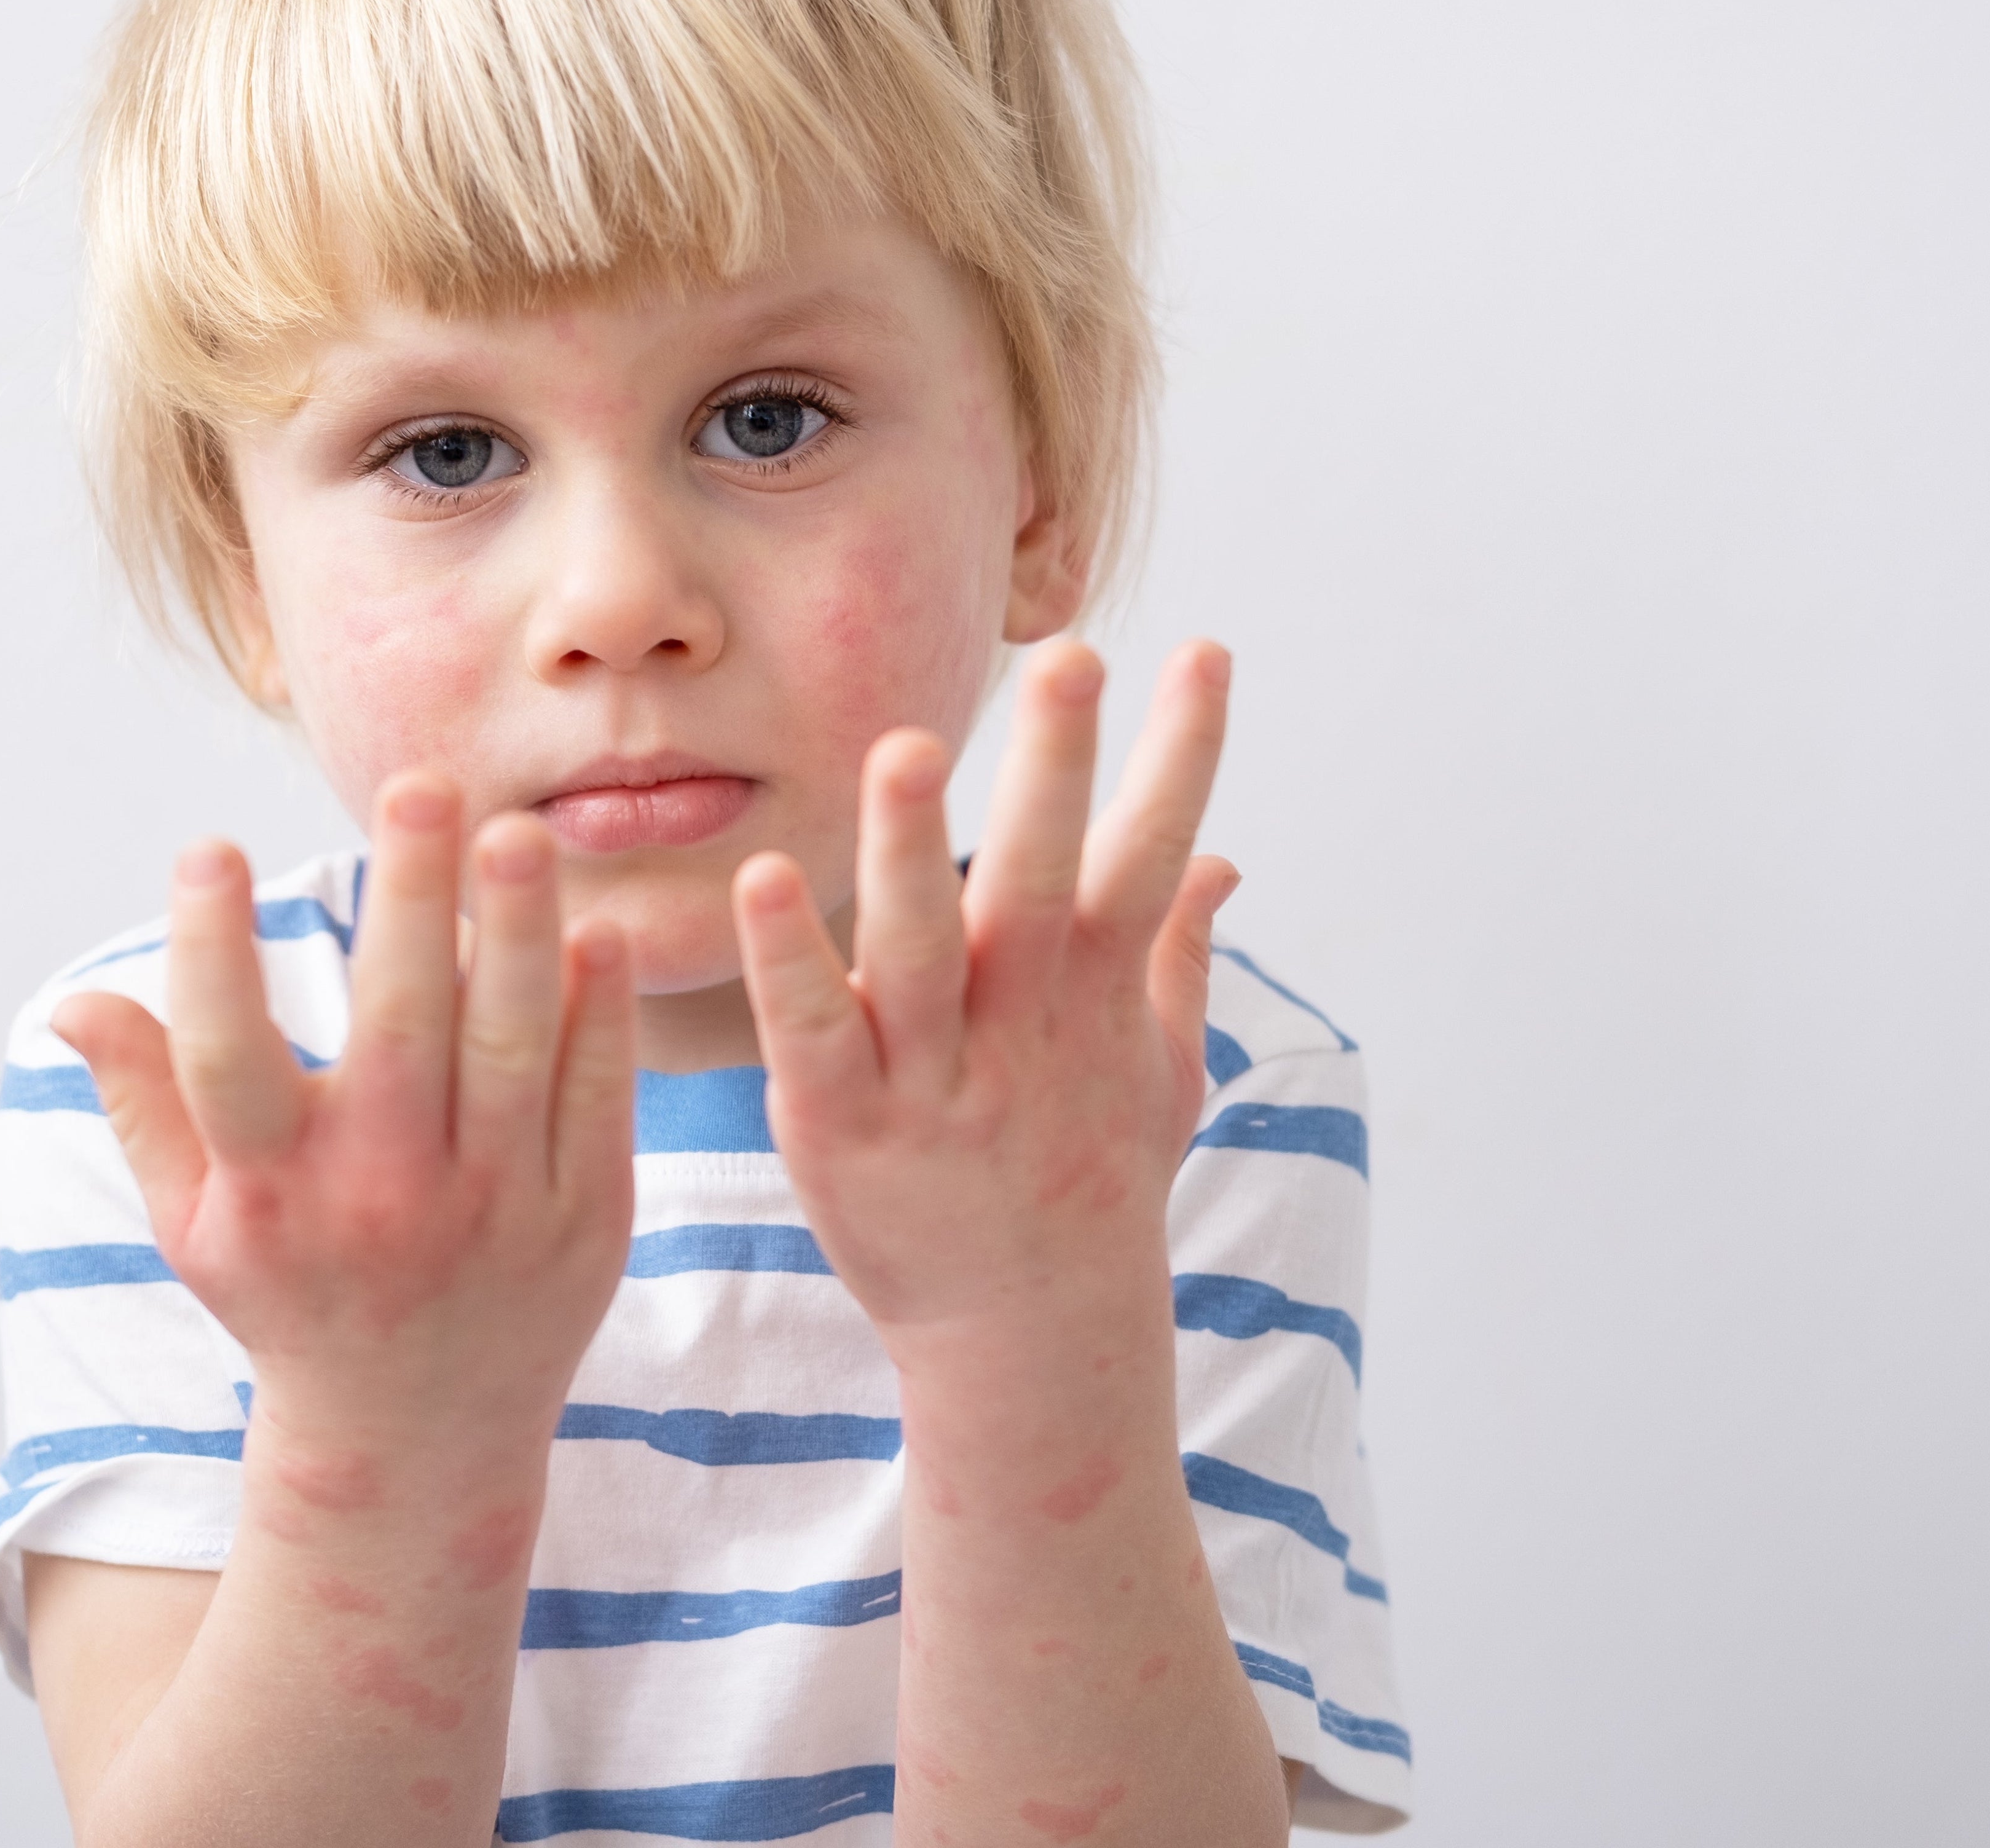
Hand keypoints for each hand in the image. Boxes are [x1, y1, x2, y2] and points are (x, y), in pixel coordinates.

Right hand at [49, 779, 639, 1451]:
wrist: (417, 1438)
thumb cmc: (290, 1298)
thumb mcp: (196, 1221)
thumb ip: (144, 1103)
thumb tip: (72, 1000)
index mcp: (271, 1193)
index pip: (226, 1058)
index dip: (209, 954)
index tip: (206, 848)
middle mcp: (379, 1196)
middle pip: (397, 1027)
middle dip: (410, 900)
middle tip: (419, 782)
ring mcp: (490, 1209)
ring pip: (510, 1047)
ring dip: (519, 934)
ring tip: (520, 831)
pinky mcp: (582, 1219)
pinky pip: (592, 1095)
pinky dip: (598, 1016)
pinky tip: (596, 932)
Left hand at [732, 639, 1236, 1344]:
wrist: (1029, 1337)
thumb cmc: (1089, 1183)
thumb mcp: (1156, 1070)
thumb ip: (1176, 956)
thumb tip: (1226, 861)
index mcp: (1094, 997)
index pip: (1151, 857)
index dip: (1183, 756)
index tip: (1207, 652)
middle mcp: (1020, 1028)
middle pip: (1039, 887)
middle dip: (1058, 771)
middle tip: (1072, 659)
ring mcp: (933, 1079)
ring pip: (921, 951)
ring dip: (912, 850)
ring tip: (903, 747)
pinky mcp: (842, 1126)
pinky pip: (813, 1030)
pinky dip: (789, 958)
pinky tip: (762, 876)